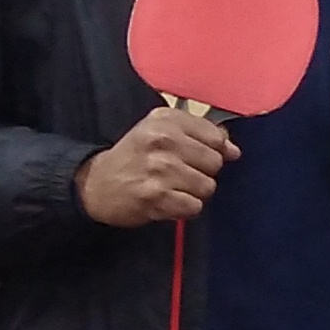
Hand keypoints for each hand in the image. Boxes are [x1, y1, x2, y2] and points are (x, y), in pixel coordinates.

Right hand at [77, 104, 235, 227]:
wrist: (95, 184)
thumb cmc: (135, 157)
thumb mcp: (161, 132)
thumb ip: (201, 136)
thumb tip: (234, 151)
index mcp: (165, 120)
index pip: (215, 137)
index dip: (212, 150)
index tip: (195, 156)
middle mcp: (162, 140)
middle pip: (215, 163)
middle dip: (202, 173)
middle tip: (179, 174)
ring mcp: (159, 169)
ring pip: (207, 187)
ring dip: (193, 193)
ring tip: (172, 188)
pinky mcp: (155, 196)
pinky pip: (194, 206)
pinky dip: (184, 208)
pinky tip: (168, 202)